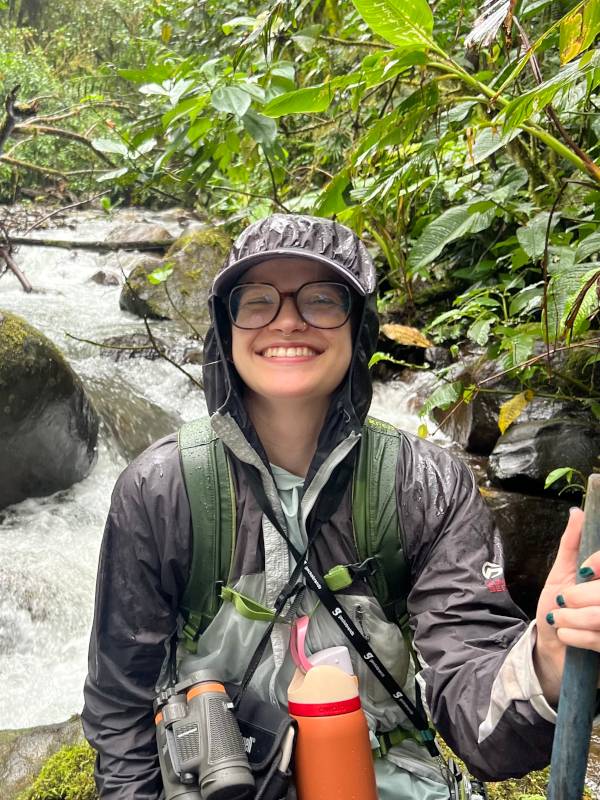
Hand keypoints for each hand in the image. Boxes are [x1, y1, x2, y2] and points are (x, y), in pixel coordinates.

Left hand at [533, 507, 599, 705]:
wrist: (552, 646)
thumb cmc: (558, 605)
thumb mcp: (562, 571)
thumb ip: (572, 544)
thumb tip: (577, 513)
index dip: (599, 562)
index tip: (584, 570)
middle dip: (581, 597)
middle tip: (564, 602)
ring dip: (574, 619)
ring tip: (561, 619)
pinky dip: (577, 637)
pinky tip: (567, 635)